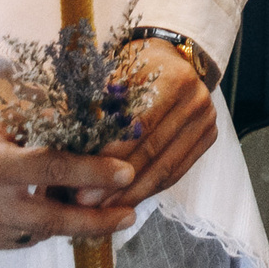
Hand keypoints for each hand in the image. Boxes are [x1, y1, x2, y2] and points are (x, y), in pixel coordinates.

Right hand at [0, 100, 136, 252]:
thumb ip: (44, 126)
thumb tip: (93, 128)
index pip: (51, 168)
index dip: (92, 172)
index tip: (126, 174)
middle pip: (51, 219)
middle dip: (96, 221)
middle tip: (129, 217)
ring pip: (37, 233)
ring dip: (67, 223)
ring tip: (95, 209)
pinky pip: (16, 240)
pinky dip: (37, 227)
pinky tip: (50, 211)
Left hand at [87, 41, 217, 210]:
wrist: (176, 58)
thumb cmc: (136, 65)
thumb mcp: (116, 74)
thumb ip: (96, 105)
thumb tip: (60, 139)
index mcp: (176, 80)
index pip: (140, 126)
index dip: (111, 153)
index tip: (80, 174)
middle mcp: (198, 101)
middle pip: (153, 151)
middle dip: (117, 181)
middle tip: (85, 202)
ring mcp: (207, 121)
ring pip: (166, 168)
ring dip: (132, 193)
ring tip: (101, 210)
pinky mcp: (209, 138)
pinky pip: (176, 172)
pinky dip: (150, 190)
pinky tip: (125, 202)